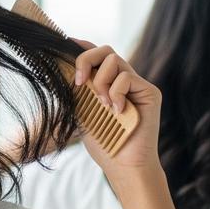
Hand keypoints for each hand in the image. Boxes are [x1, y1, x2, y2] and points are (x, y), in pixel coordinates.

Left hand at [70, 39, 162, 177]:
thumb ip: (78, 91)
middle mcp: (124, 81)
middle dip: (86, 59)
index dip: (82, 47)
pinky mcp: (150, 92)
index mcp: (109, 84)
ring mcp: (138, 85)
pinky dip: (115, 93)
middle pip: (106, 50)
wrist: (124, 165)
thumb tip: (59, 69)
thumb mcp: (83, 113)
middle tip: (78, 82)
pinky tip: (117, 111)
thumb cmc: (104, 144)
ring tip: (102, 105)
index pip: (97, 56)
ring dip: (100, 81)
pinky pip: (126, 77)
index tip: (66, 42)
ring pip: (114, 60)